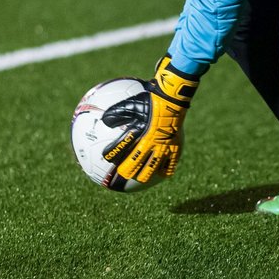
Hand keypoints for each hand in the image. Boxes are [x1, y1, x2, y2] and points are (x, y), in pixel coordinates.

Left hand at [101, 57, 198, 184]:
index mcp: (139, 135)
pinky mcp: (176, 147)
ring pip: (153, 168)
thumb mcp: (131, 103)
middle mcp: (151, 144)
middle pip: (137, 164)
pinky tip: (163, 173)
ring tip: (142, 179)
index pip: (122, 149)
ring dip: (146, 174)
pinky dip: (165, 169)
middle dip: (128, 172)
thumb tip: (103, 120)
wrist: (172, 99)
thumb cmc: (150, 100)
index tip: (106, 158)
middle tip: (122, 174)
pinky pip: (171, 163)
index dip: (112, 155)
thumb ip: (117, 112)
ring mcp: (164, 148)